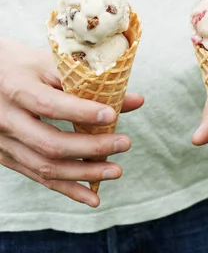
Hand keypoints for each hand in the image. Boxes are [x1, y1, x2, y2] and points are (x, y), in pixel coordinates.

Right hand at [0, 38, 143, 206]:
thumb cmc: (24, 67)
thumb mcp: (52, 66)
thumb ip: (91, 83)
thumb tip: (137, 101)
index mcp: (17, 89)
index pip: (50, 105)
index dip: (81, 112)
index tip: (112, 114)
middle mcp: (6, 119)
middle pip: (50, 143)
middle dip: (92, 147)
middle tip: (125, 143)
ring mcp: (4, 143)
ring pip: (45, 167)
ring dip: (84, 173)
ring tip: (116, 171)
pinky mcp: (7, 158)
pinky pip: (39, 178)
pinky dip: (68, 190)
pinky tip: (93, 197)